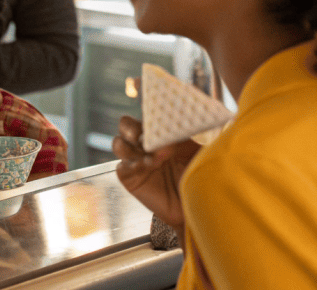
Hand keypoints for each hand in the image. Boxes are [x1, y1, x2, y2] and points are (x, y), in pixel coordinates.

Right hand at [112, 115, 199, 232]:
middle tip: (143, 135)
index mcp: (158, 132)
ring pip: (118, 144)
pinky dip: (133, 164)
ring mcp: (135, 160)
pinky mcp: (129, 178)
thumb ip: (183, 137)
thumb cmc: (199, 174)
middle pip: (124, 125)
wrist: (196, 203)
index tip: (158, 119)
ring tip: (154, 157)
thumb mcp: (195, 150)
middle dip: (131, 128)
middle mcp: (143, 144)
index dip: (147, 113)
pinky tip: (149, 167)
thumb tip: (173, 130)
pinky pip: (122, 166)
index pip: (145, 115)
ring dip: (132, 147)